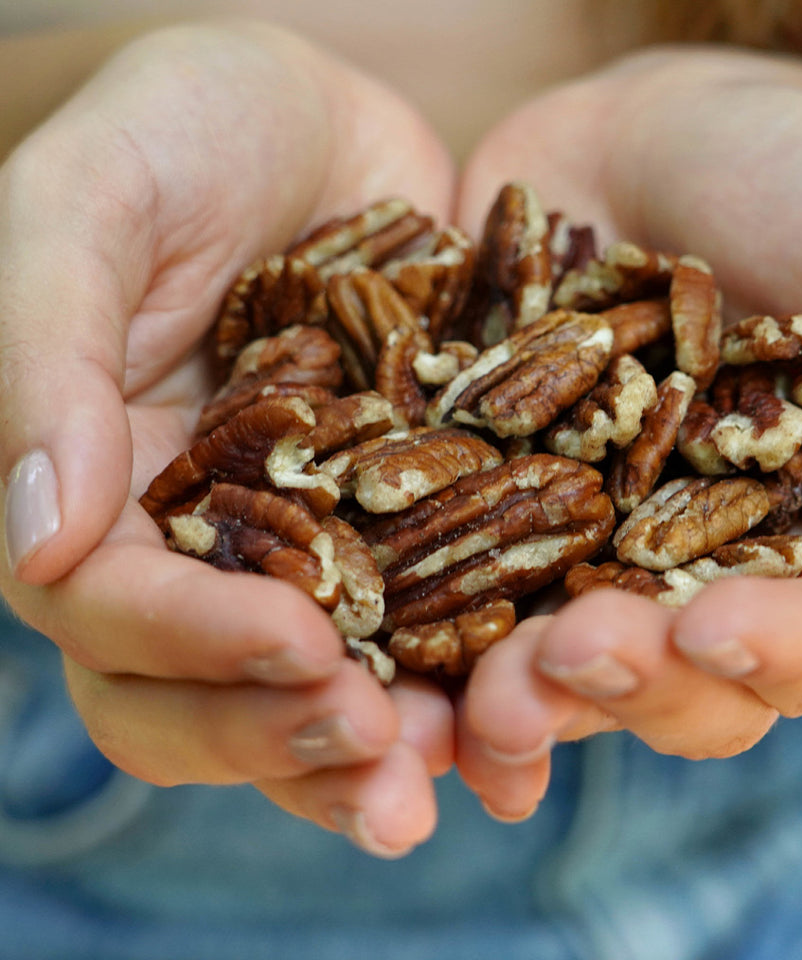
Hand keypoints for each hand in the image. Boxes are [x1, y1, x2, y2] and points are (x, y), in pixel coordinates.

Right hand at [0, 20, 455, 856]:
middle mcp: (203, 547)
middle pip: (208, 696)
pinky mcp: (413, 531)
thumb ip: (42, 355)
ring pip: (320, 695)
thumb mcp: (96, 201)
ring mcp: (313, 550)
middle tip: (381, 760)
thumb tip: (38, 540)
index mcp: (105, 492)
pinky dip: (471, 684)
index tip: (295, 646)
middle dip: (286, 738)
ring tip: (458, 773)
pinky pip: (433, 634)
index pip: (116, 612)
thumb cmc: (192, 126)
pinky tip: (526, 709)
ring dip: (380, 754)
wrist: (332, 118)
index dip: (193, 645)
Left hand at [453, 47, 801, 819]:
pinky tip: (402, 681)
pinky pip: (464, 606)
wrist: (636, 136)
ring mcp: (592, 560)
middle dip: (632, 687)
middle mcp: (709, 574)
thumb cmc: (794, 184)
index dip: (775, 655)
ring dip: (526, 700)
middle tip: (568, 655)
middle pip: (688, 688)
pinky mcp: (495, 524)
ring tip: (482, 694)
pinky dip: (437, 657)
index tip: (711, 627)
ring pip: (569, 674)